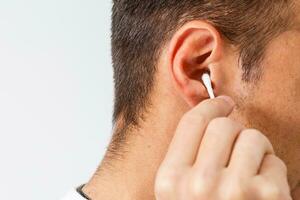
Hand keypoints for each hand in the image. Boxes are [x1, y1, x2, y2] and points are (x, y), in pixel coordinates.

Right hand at [155, 96, 291, 199]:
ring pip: (252, 137)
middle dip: (234, 129)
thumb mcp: (179, 191)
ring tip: (249, 169)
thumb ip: (187, 157)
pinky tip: (261, 190)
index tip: (222, 103)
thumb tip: (212, 115)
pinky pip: (274, 160)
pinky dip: (271, 170)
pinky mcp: (268, 198)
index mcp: (170, 180)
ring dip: (254, 148)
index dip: (210, 106)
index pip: (193, 122)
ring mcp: (235, 192)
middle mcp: (198, 185)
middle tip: (236, 142)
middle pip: (223, 125)